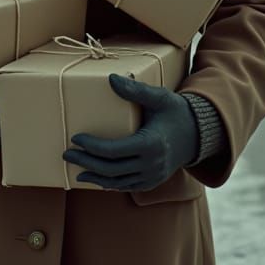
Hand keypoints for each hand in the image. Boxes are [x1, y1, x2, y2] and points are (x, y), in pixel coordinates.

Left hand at [61, 73, 198, 191]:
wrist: (197, 135)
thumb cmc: (176, 112)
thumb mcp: (159, 97)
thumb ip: (135, 90)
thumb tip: (111, 78)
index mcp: (151, 144)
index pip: (114, 151)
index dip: (92, 147)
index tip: (76, 138)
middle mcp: (151, 165)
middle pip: (111, 170)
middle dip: (86, 163)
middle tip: (67, 155)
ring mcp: (152, 177)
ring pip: (117, 182)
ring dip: (95, 177)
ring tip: (77, 169)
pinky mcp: (152, 182)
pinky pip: (126, 186)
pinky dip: (109, 183)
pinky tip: (96, 177)